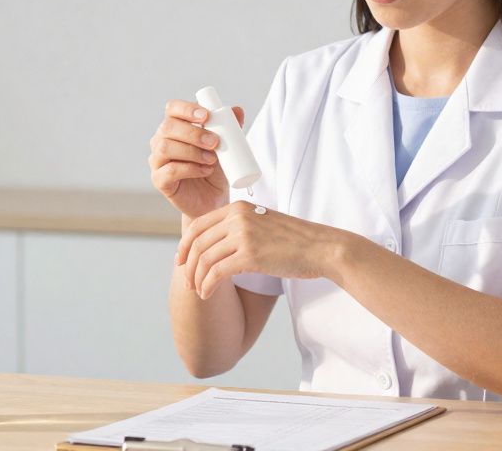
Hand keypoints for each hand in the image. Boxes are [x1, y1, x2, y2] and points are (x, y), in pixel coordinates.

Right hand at [148, 99, 245, 220]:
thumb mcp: (225, 147)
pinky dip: (190, 169)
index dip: (187, 109)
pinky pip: (169, 170)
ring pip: (165, 147)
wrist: (212, 200)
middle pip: (167, 127)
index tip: (206, 115)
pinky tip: (205, 171)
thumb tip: (238, 111)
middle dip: (193, 132)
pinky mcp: (159, 180)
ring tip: (212, 160)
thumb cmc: (214, 169)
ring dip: (192, 151)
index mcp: (175, 127)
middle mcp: (161, 141)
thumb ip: (230, 128)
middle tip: (215, 142)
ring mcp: (158, 161)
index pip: (172, 108)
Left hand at [175, 201, 356, 298]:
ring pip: (204, 258)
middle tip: (187, 282)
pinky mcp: (250, 255)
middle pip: (197, 242)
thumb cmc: (295, 241)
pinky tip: (207, 294)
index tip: (180, 261)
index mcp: (238, 207)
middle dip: (187, 265)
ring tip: (198, 291)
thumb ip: (239, 229)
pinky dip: (207, 286)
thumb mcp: (261, 224)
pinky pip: (217, 272)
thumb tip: (215, 246)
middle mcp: (237, 217)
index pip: (198, 224)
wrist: (321, 247)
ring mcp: (243, 235)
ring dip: (196, 278)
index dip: (184, 246)